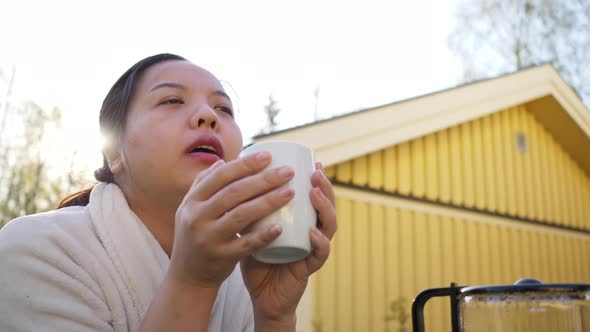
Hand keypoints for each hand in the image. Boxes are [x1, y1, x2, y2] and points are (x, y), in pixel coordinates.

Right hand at [168, 152, 295, 289]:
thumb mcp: (190, 209)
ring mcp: (208, 238)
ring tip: (290, 192)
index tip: (268, 155)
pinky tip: (280, 227)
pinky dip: (263, 235)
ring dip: (268, 202)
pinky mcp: (220, 257)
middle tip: (287, 172)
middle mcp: (197, 217)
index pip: (221, 176)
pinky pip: (245, 244)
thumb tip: (221, 161)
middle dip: (263, 179)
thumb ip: (203, 185)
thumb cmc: (196, 235)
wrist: (187, 275)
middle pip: (234, 192)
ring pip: (241, 215)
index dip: (245, 164)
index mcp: (192, 200)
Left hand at [241, 161, 336, 326]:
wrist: (259, 294)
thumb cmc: (256, 257)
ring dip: (324, 208)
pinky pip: (320, 254)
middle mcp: (312, 231)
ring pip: (329, 226)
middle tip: (315, 172)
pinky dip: (319, 242)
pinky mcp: (309, 268)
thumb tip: (225, 173)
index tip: (313, 161)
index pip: (315, 196)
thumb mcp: (250, 227)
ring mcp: (313, 249)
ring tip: (314, 194)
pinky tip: (312, 232)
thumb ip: (244, 205)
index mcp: (301, 220)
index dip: (318, 179)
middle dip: (325, 187)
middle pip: (327, 206)